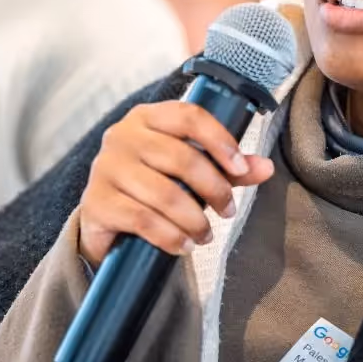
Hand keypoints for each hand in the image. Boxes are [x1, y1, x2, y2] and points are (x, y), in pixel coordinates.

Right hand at [79, 101, 274, 266]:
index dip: (220, 141)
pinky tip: (184, 245)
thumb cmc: (154, 183)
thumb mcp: (190, 170)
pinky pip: (143, 220)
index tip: (241, 169)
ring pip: (164, 194)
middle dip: (214, 189)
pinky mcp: (96, 202)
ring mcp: (106, 168)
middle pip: (181, 158)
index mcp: (147, 117)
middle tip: (228, 211)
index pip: (189, 116)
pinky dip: (171, 236)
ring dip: (194, 219)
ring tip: (205, 234)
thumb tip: (266, 167)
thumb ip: (228, 167)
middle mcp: (122, 136)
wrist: (105, 217)